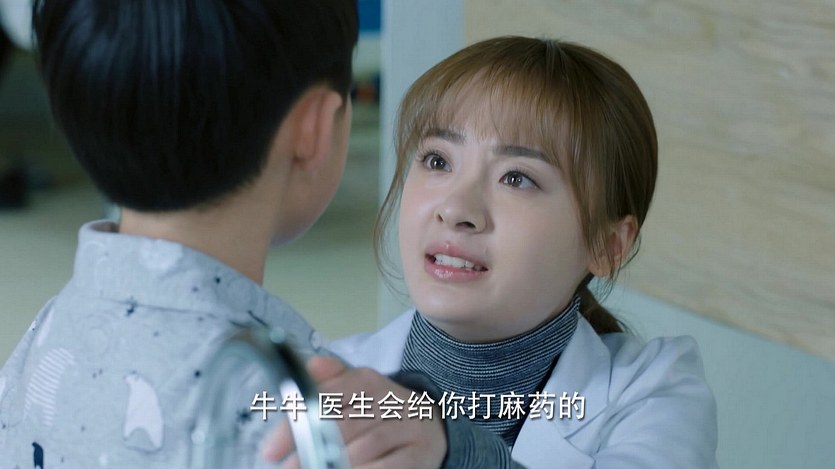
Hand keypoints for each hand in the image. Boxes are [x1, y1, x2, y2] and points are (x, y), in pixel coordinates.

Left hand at [262, 356, 446, 468]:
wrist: (434, 425)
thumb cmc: (382, 411)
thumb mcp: (356, 390)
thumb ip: (331, 380)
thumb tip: (310, 365)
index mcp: (368, 381)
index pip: (328, 396)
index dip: (297, 423)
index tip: (272, 450)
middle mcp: (390, 399)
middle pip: (345, 424)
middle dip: (311, 449)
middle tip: (288, 468)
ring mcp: (408, 427)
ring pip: (367, 446)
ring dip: (336, 465)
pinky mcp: (421, 453)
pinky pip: (390, 466)